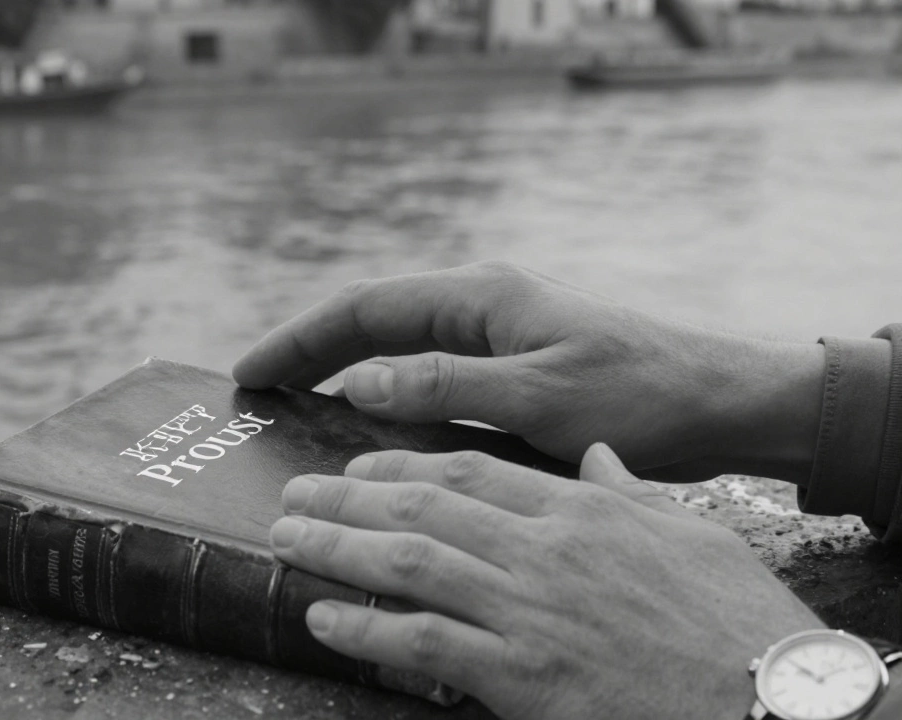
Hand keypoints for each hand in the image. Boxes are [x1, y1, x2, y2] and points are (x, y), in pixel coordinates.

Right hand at [234, 262, 824, 482]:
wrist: (724, 402)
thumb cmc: (642, 394)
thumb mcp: (539, 395)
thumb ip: (446, 386)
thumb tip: (357, 382)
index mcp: (482, 297)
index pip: (365, 308)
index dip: (300, 338)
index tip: (249, 370)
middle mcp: (483, 307)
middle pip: (373, 322)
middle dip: (310, 350)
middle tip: (256, 389)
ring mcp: (498, 336)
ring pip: (399, 349)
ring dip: (344, 371)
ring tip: (294, 406)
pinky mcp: (514, 368)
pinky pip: (430, 376)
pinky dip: (388, 396)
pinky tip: (371, 428)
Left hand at [268, 445, 824, 719]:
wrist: (772, 699)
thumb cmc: (737, 621)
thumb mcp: (692, 535)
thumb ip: (631, 492)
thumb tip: (597, 458)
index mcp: (579, 510)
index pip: (469, 467)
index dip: (400, 463)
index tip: (357, 463)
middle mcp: (543, 550)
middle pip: (422, 504)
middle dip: (347, 495)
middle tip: (293, 493)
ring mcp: (528, 610)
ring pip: (408, 561)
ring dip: (335, 547)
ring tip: (285, 540)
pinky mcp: (522, 676)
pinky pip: (421, 643)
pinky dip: (364, 628)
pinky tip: (322, 618)